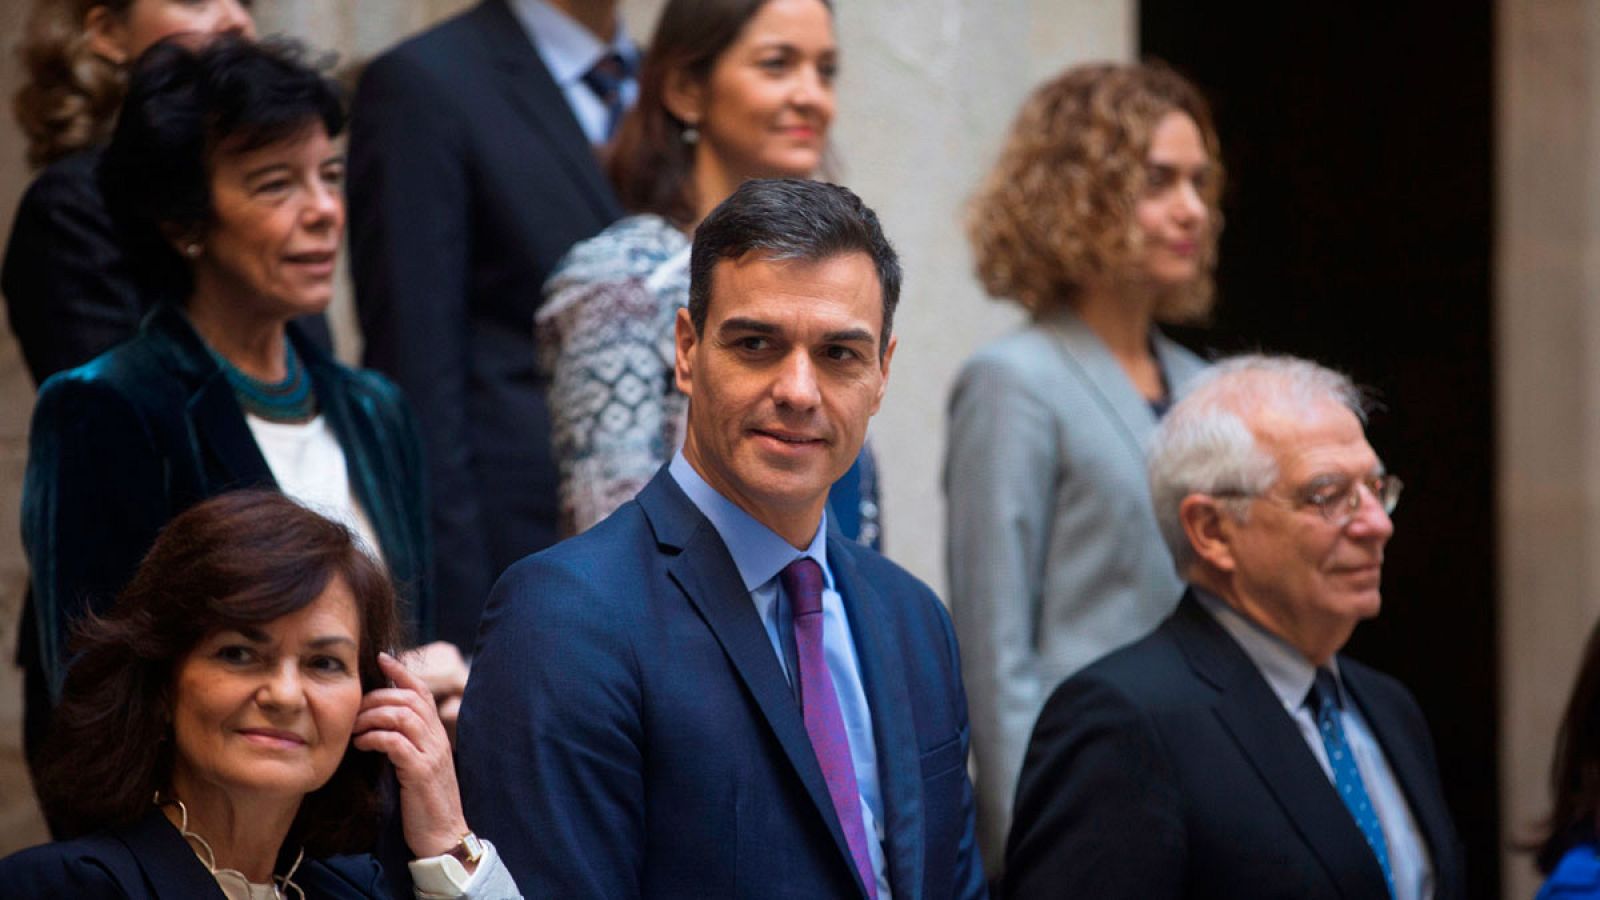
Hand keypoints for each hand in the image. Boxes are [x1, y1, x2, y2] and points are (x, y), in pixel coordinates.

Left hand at [352, 652, 473, 862]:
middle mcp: (437, 739)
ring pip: (403, 716)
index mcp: (436, 735)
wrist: (443, 836)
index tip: (382, 658)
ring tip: (354, 727)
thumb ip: (404, 744)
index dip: (402, 672)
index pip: (421, 692)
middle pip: (409, 699)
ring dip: (372, 716)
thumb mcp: (415, 767)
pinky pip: (396, 743)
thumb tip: (377, 726)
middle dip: (377, 697)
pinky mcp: (421, 773)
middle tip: (354, 709)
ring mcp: (431, 755)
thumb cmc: (424, 804)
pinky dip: (375, 737)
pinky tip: (361, 744)